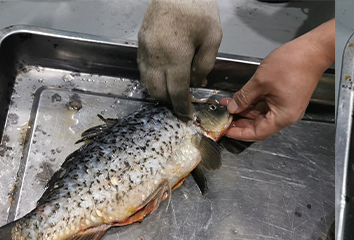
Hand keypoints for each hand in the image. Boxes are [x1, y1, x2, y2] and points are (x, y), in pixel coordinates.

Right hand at [138, 0, 221, 120]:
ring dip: (158, 91)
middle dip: (168, 101)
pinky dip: (152, 77)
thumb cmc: (198, 10)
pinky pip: (143, 67)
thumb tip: (196, 84)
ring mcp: (145, 48)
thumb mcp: (212, 39)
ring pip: (146, 81)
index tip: (186, 115)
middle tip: (181, 104)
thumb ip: (204, 66)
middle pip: (157, 91)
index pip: (176, 92)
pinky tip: (164, 76)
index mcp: (175, 57)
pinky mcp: (141, 41)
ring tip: (173, 92)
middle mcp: (155, 56)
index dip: (181, 107)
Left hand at [222, 19, 333, 140]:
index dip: (240, 133)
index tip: (226, 129)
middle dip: (241, 121)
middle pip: (260, 125)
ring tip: (229, 104)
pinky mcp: (287, 98)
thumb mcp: (260, 81)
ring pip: (263, 115)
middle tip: (224, 117)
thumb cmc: (292, 64)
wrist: (312, 52)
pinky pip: (268, 106)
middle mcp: (287, 116)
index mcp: (283, 117)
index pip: (258, 133)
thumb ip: (244, 97)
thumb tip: (233, 107)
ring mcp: (287, 107)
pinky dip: (255, 103)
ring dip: (246, 110)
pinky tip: (242, 98)